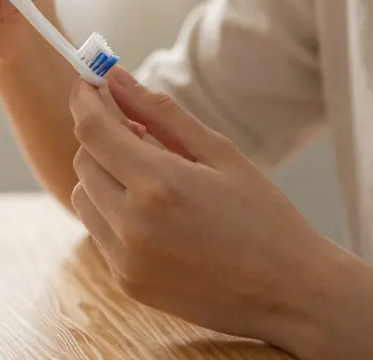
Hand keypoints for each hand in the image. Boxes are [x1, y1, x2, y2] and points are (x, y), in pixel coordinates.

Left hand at [68, 67, 339, 355]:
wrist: (289, 293)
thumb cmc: (264, 216)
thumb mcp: (220, 153)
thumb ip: (162, 114)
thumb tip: (117, 78)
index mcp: (159, 185)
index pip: (93, 130)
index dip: (84, 99)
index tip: (88, 81)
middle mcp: (133, 224)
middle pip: (83, 161)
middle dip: (101, 137)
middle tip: (137, 130)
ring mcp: (126, 259)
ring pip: (84, 197)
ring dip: (103, 176)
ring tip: (151, 175)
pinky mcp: (127, 282)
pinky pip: (99, 231)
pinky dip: (113, 211)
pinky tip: (155, 212)